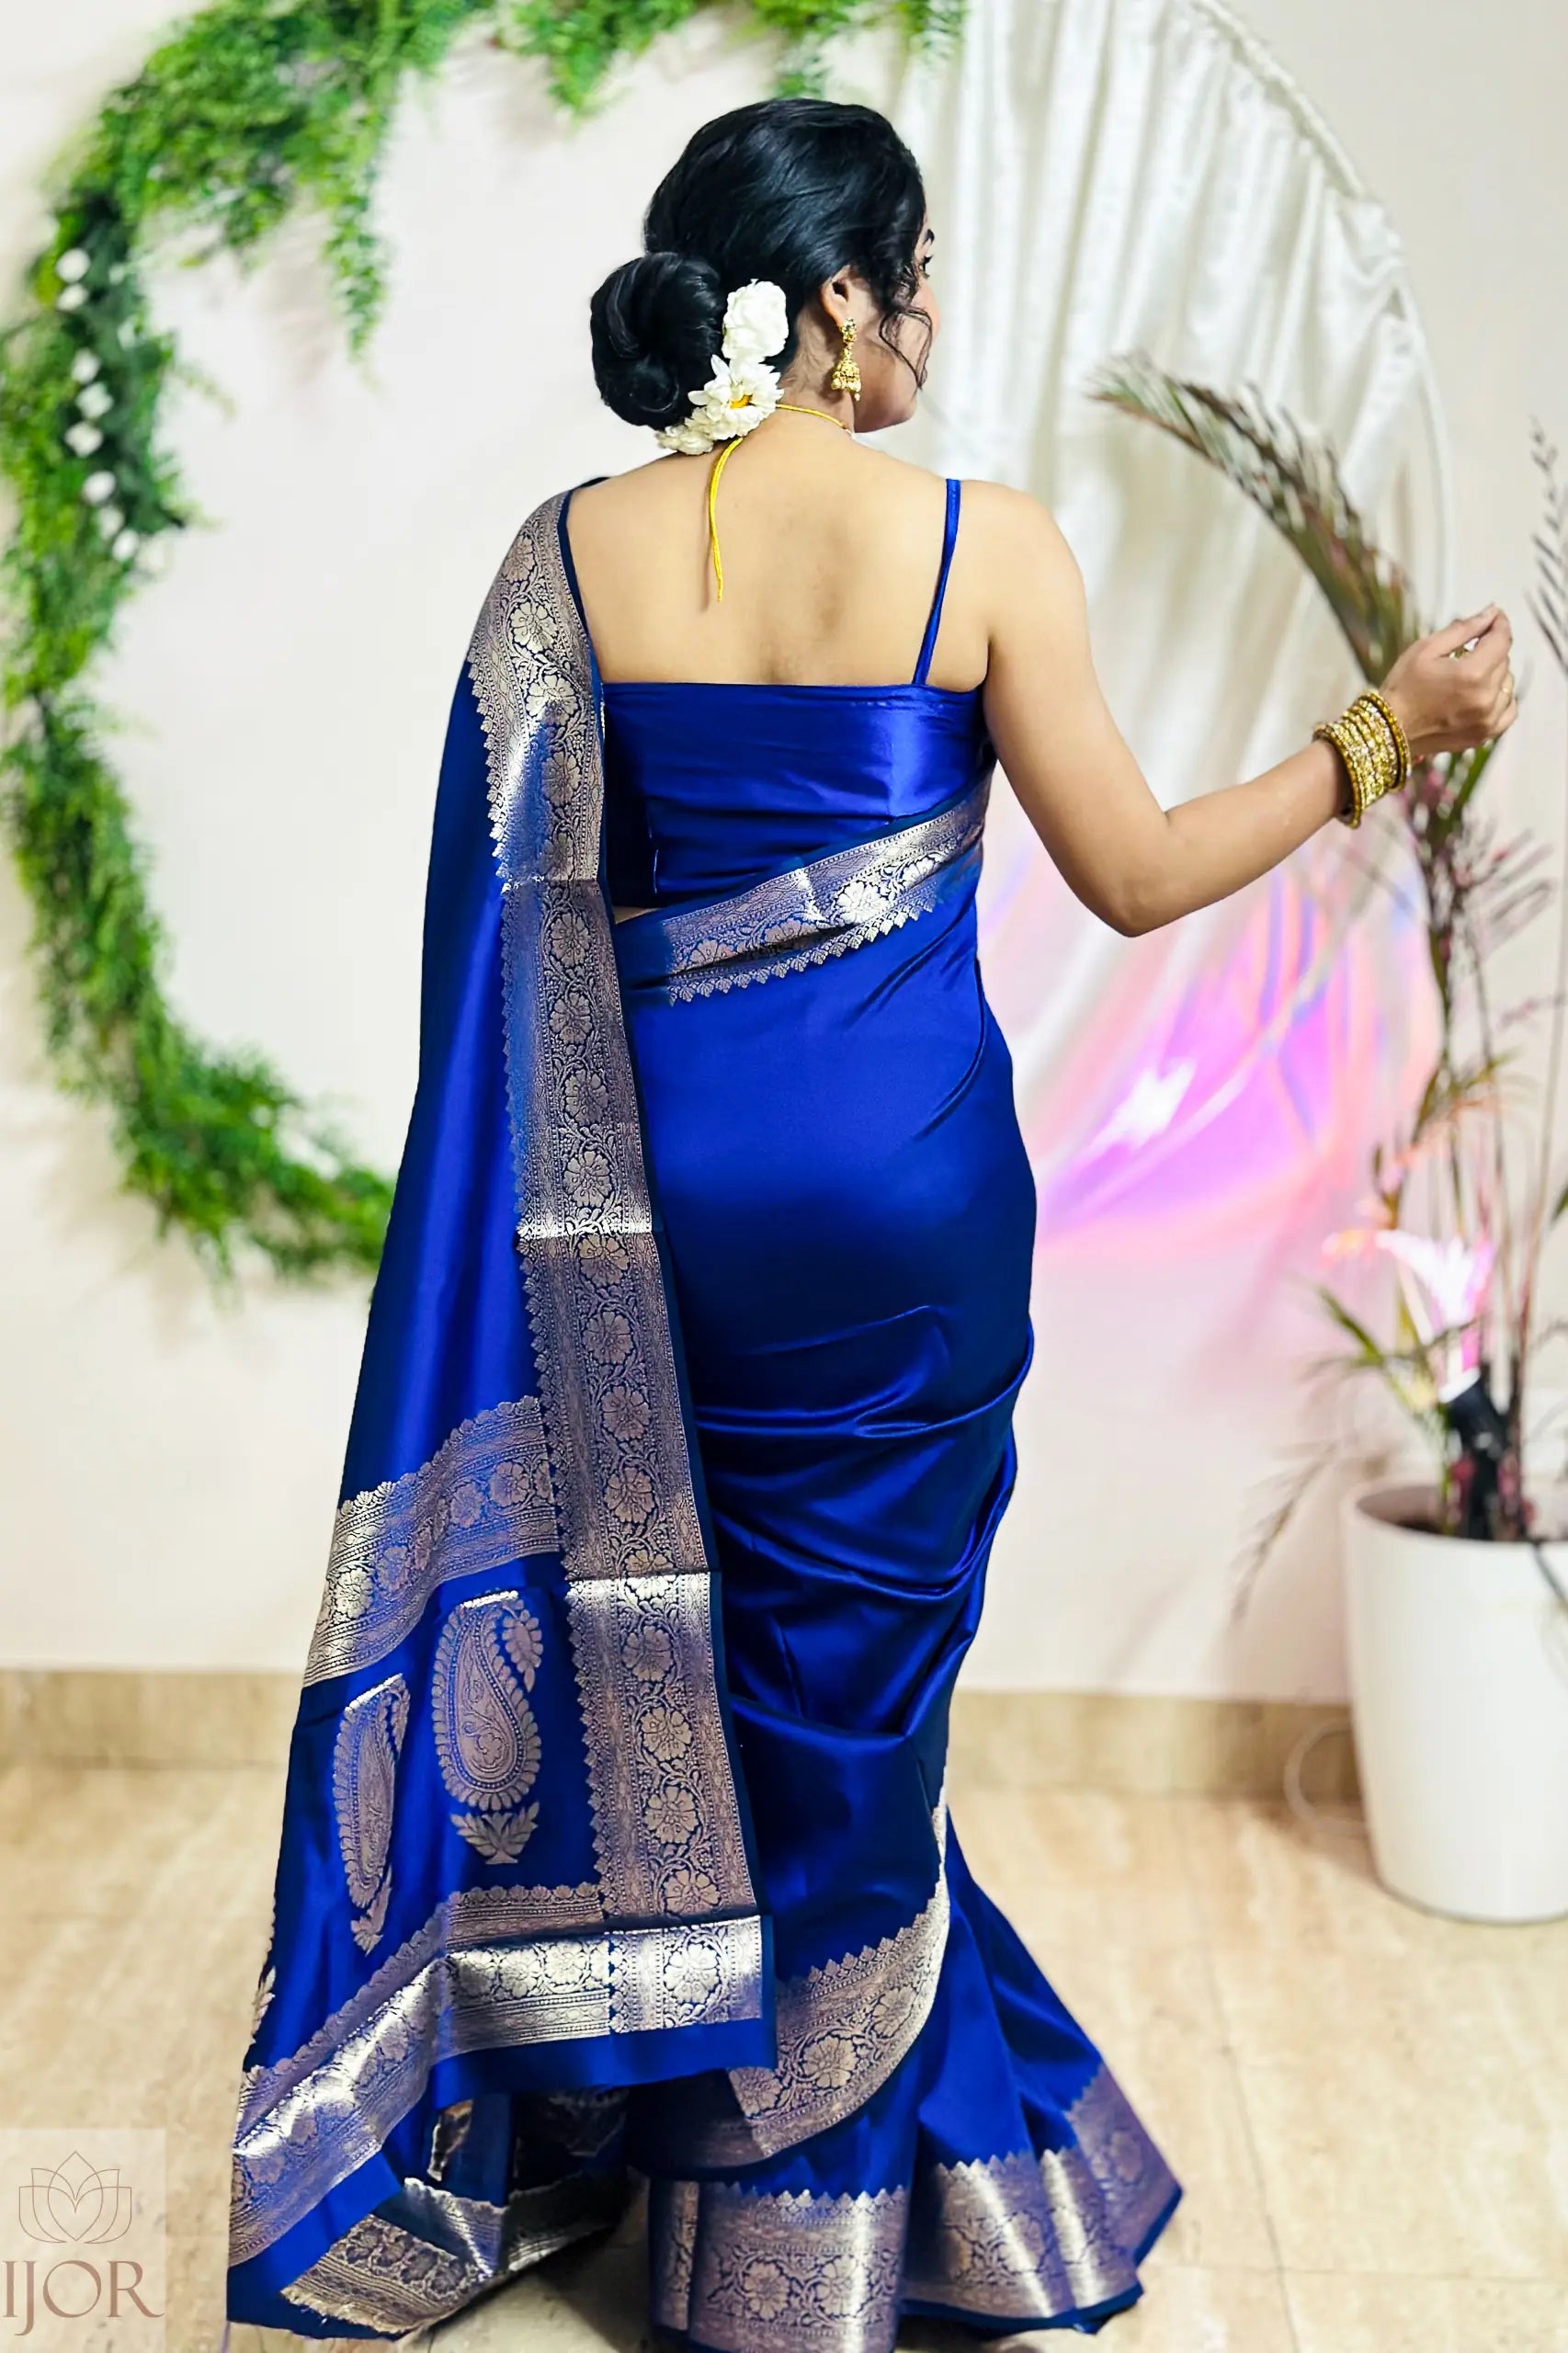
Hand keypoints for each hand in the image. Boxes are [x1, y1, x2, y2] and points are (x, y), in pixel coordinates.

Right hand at [1380, 606, 1517, 760]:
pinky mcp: (1484, 735)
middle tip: (1467, 651)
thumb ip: (1464, 629)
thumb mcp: (1427, 648)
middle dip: (1490, 650)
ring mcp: (1487, 720)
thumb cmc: (1403, 686)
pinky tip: (1484, 694)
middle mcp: (1485, 698)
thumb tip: (1492, 612)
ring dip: (1495, 674)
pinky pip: (1509, 710)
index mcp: (1472, 674)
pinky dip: (1501, 698)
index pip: (1502, 640)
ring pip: (1507, 684)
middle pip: (1504, 661)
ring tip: (1470, 676)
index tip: (1494, 617)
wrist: (1389, 730)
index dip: (1500, 624)